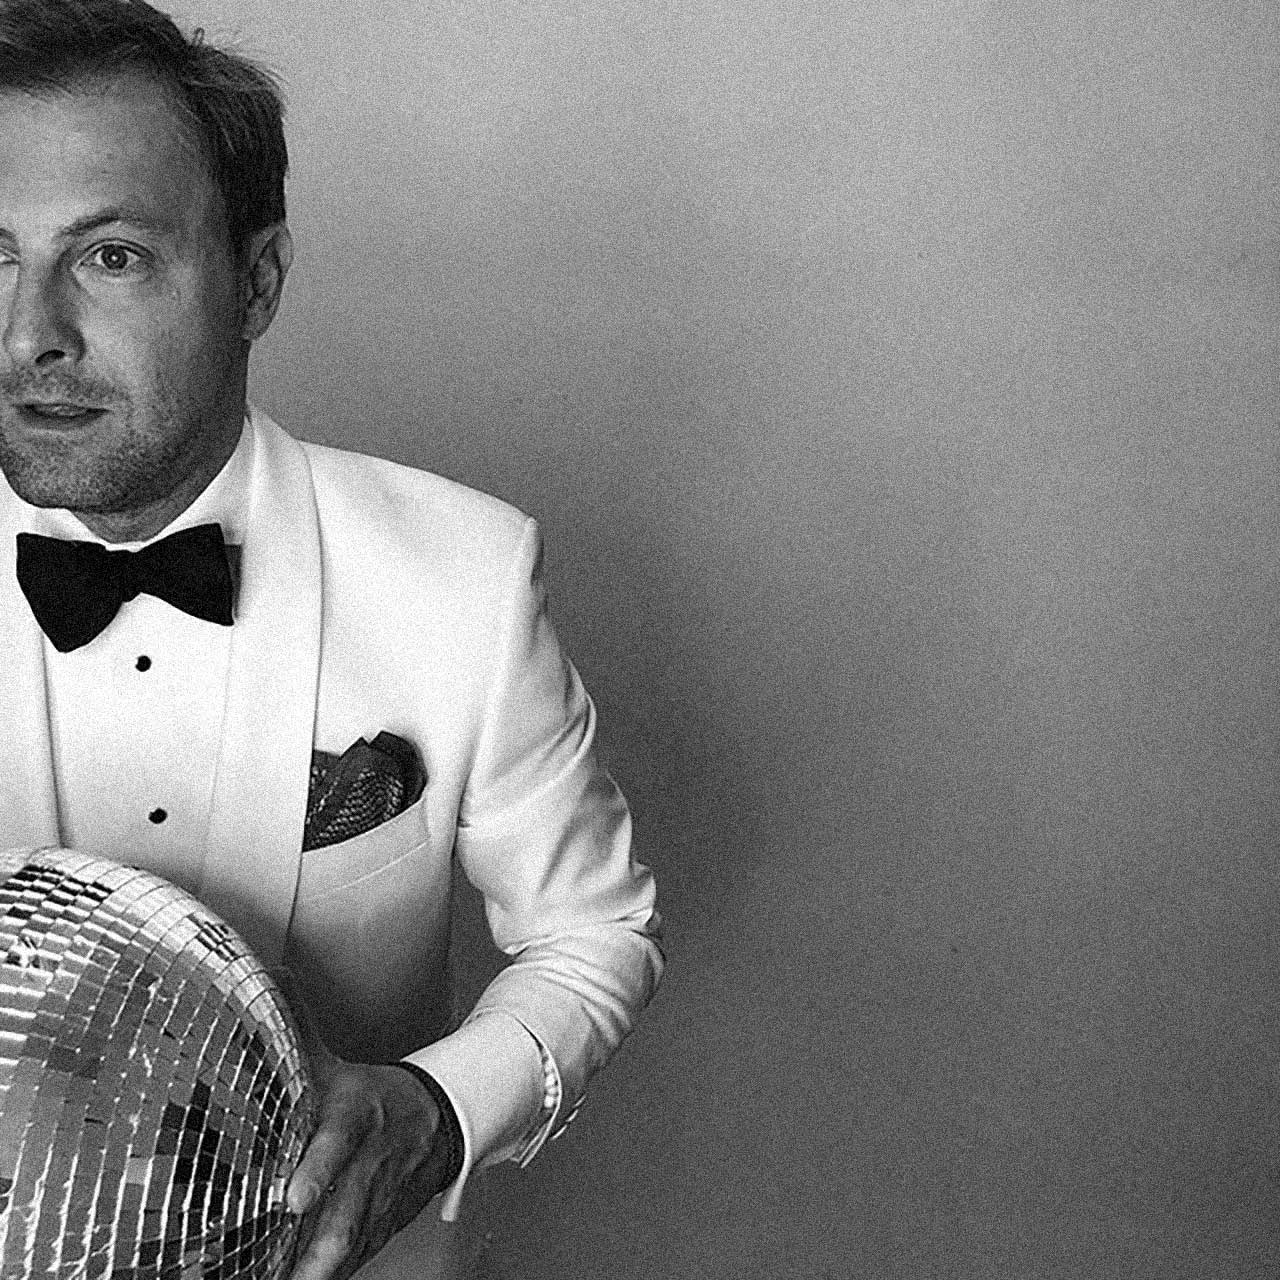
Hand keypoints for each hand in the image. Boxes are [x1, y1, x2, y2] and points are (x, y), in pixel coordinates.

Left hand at [286, 1048, 455, 1279]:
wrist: (437, 1117)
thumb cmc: (372, 1096)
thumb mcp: (334, 1066)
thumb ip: (295, 1032)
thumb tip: (265, 983)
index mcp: (355, 1117)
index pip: (336, 1142)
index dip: (317, 1170)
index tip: (294, 1196)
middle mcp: (369, 1162)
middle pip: (348, 1213)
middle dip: (320, 1247)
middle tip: (294, 1271)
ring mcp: (378, 1200)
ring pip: (354, 1244)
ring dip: (324, 1270)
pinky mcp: (383, 1227)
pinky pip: (359, 1257)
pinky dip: (336, 1274)